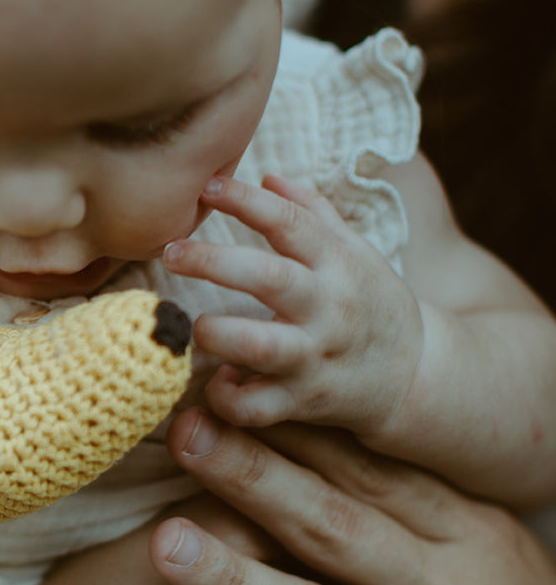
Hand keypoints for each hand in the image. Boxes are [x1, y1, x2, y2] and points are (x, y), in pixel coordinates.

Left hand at [151, 409, 555, 584]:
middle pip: (336, 530)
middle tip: (184, 436)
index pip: (370, 474)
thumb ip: (408, 504)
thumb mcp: (485, 556)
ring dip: (239, 582)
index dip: (292, 434)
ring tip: (167, 545)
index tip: (222, 398)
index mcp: (468, 541)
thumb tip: (316, 430)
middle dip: (254, 479)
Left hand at [165, 174, 421, 434]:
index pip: (290, 222)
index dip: (246, 200)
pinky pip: (255, 406)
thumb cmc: (370, 303)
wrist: (414, 375)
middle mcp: (327, 307)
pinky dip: (227, 397)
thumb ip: (313, 213)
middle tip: (171, 252)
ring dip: (217, 333)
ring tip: (196, 327)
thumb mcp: (355, 252)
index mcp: (337, 263)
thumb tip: (268, 178)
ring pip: (258, 345)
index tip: (207, 186)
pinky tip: (217, 380)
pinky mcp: (303, 400)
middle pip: (268, 277)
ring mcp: (314, 356)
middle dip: (213, 262)